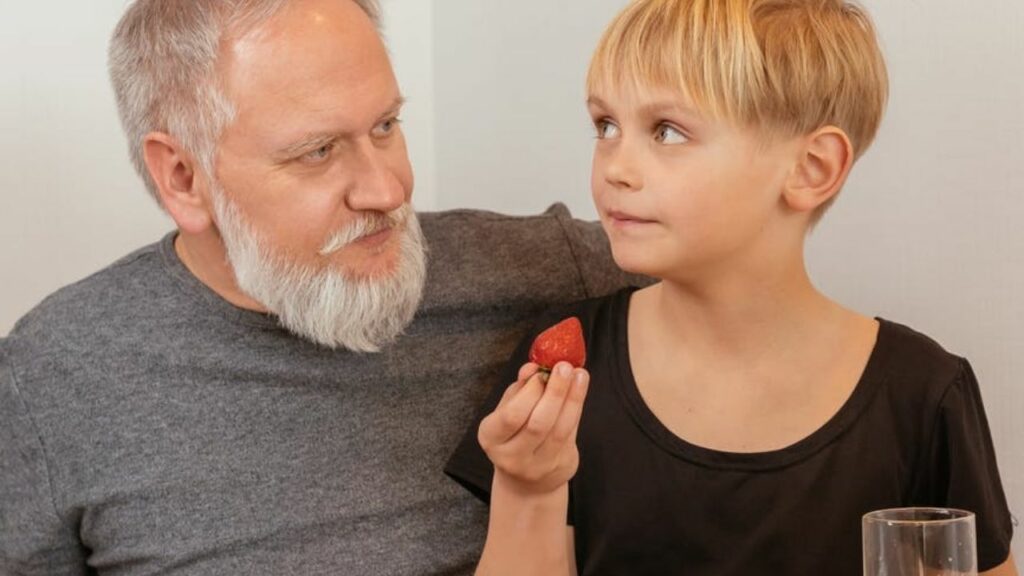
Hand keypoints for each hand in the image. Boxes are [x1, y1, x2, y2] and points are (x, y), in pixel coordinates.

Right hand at [478, 361, 589, 496]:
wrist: (526, 480)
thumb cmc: (515, 432)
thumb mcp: (507, 409)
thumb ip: (519, 388)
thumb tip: (532, 367)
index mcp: (491, 438)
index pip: (511, 416)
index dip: (529, 392)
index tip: (542, 371)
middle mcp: (511, 457)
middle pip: (538, 424)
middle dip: (554, 392)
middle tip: (565, 367)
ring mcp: (538, 466)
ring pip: (560, 429)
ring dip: (573, 398)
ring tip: (580, 374)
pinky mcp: (561, 467)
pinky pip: (571, 434)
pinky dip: (577, 409)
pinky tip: (580, 388)